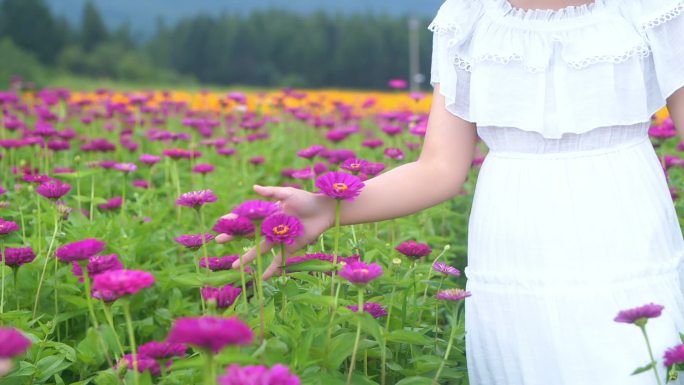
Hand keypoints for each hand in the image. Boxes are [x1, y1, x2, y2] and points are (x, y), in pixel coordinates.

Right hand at [216, 184, 335, 279]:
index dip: (236, 219)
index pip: (248, 217)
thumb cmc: (306, 199)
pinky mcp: (289, 247)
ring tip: (234, 266)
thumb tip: (254, 188)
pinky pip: (278, 260)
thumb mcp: (288, 193)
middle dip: (234, 237)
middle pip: (249, 234)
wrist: (323, 211)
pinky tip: (261, 278)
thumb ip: (272, 192)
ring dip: (247, 258)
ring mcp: (279, 238)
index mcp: (268, 213)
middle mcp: (271, 227)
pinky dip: (271, 269)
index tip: (222, 221)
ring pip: (259, 250)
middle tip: (218, 240)